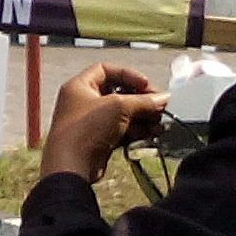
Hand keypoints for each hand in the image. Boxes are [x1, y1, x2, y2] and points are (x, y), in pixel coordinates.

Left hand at [43, 62, 168, 184]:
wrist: (72, 165)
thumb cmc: (86, 130)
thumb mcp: (119, 107)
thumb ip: (144, 100)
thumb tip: (163, 98)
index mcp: (79, 86)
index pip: (106, 70)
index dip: (128, 75)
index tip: (146, 84)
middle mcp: (83, 102)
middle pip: (118, 94)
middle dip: (142, 100)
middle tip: (159, 107)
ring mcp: (91, 122)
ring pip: (123, 114)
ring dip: (143, 118)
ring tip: (159, 124)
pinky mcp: (98, 140)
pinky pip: (122, 130)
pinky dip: (137, 131)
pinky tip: (151, 134)